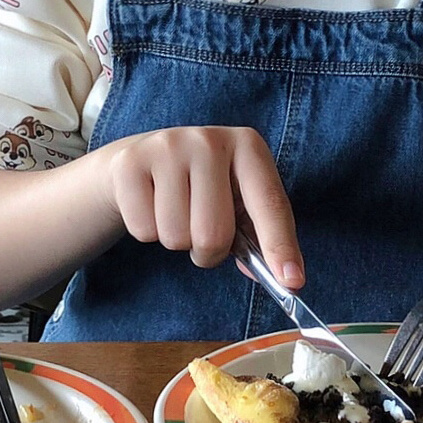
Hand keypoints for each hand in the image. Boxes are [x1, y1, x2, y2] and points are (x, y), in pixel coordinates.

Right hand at [98, 126, 301, 285]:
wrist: (141, 158)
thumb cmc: (201, 185)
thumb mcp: (237, 197)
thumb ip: (261, 234)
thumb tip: (283, 277)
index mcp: (248, 146)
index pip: (269, 204)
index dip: (280, 246)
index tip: (292, 282)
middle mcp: (209, 140)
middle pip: (214, 234)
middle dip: (209, 251)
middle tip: (202, 233)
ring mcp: (167, 147)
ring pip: (176, 237)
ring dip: (177, 242)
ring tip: (176, 214)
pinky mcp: (130, 163)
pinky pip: (143, 230)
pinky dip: (148, 232)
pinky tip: (151, 206)